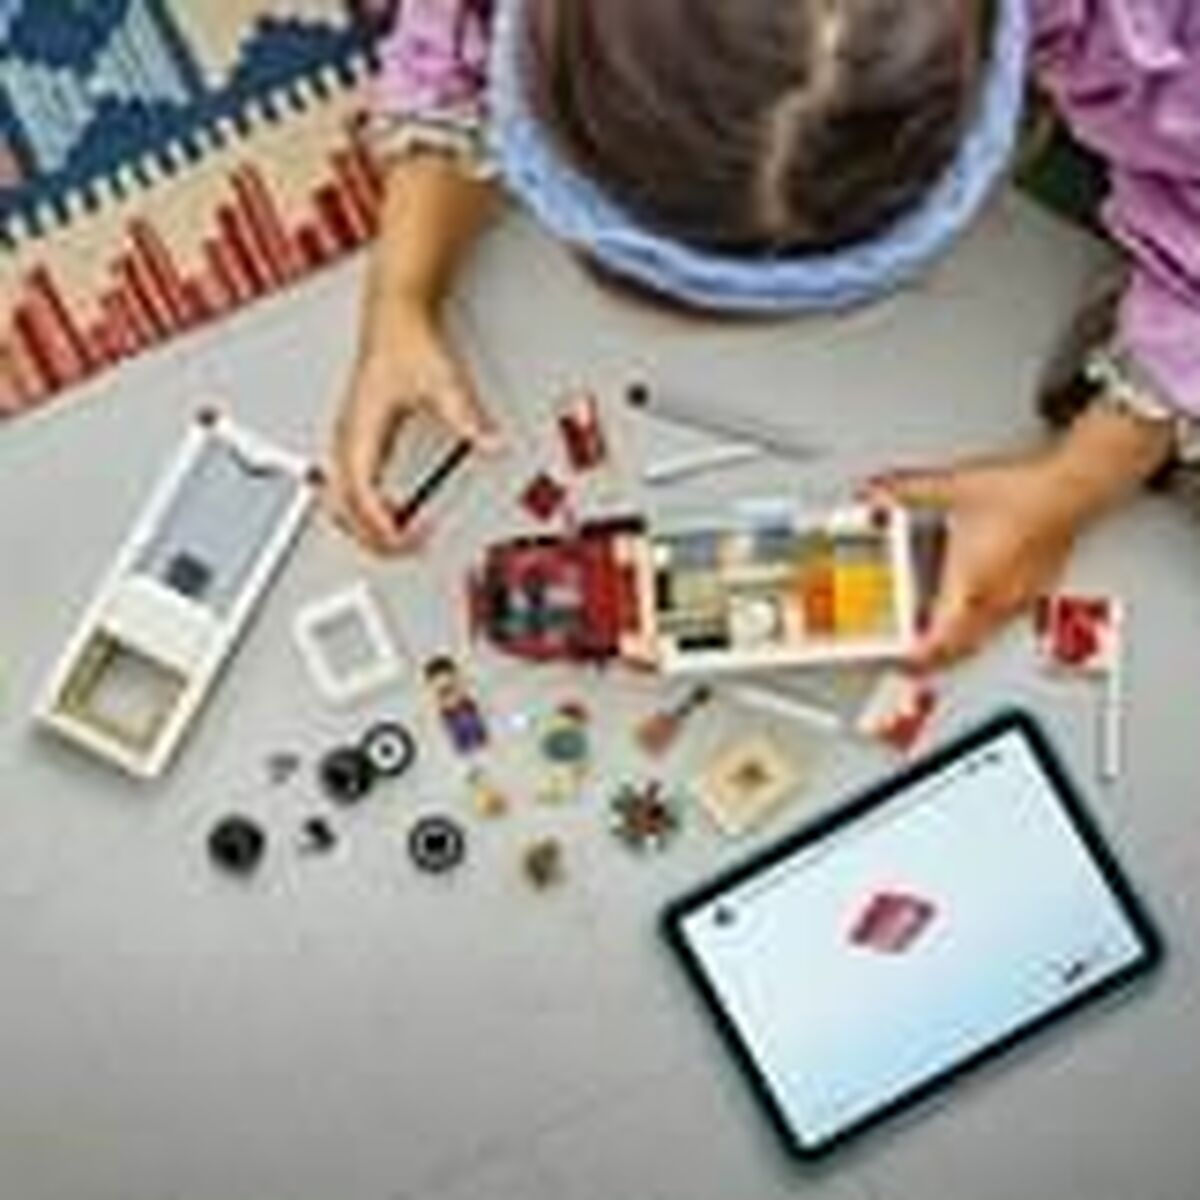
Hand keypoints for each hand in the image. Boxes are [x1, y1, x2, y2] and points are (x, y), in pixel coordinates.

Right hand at [329, 300, 500, 553]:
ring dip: (362, 527)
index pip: (363, 495)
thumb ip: (469, 419)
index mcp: (362, 431)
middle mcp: (347, 439)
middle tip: (407, 551)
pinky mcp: (353, 438)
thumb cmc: (407, 344)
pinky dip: (361, 509)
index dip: (382, 526)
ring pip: (338, 501)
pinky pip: (346, 486)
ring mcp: (346, 440)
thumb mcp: (445, 384)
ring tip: (398, 540)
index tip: (406, 541)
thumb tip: (493, 445)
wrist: (394, 318)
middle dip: (371, 538)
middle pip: (343, 508)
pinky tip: (389, 513)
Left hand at [866, 450, 1098, 668]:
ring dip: (955, 648)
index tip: (899, 661)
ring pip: (980, 641)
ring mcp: (1015, 599)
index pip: (937, 642)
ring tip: (933, 644)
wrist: (1069, 490)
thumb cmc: (1021, 494)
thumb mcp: (951, 489)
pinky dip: (977, 630)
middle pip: (958, 650)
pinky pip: (999, 624)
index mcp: (968, 585)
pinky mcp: (1031, 591)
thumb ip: (906, 490)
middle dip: (932, 660)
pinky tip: (969, 617)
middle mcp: (993, 600)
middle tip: (910, 661)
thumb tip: (875, 494)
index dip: (915, 659)